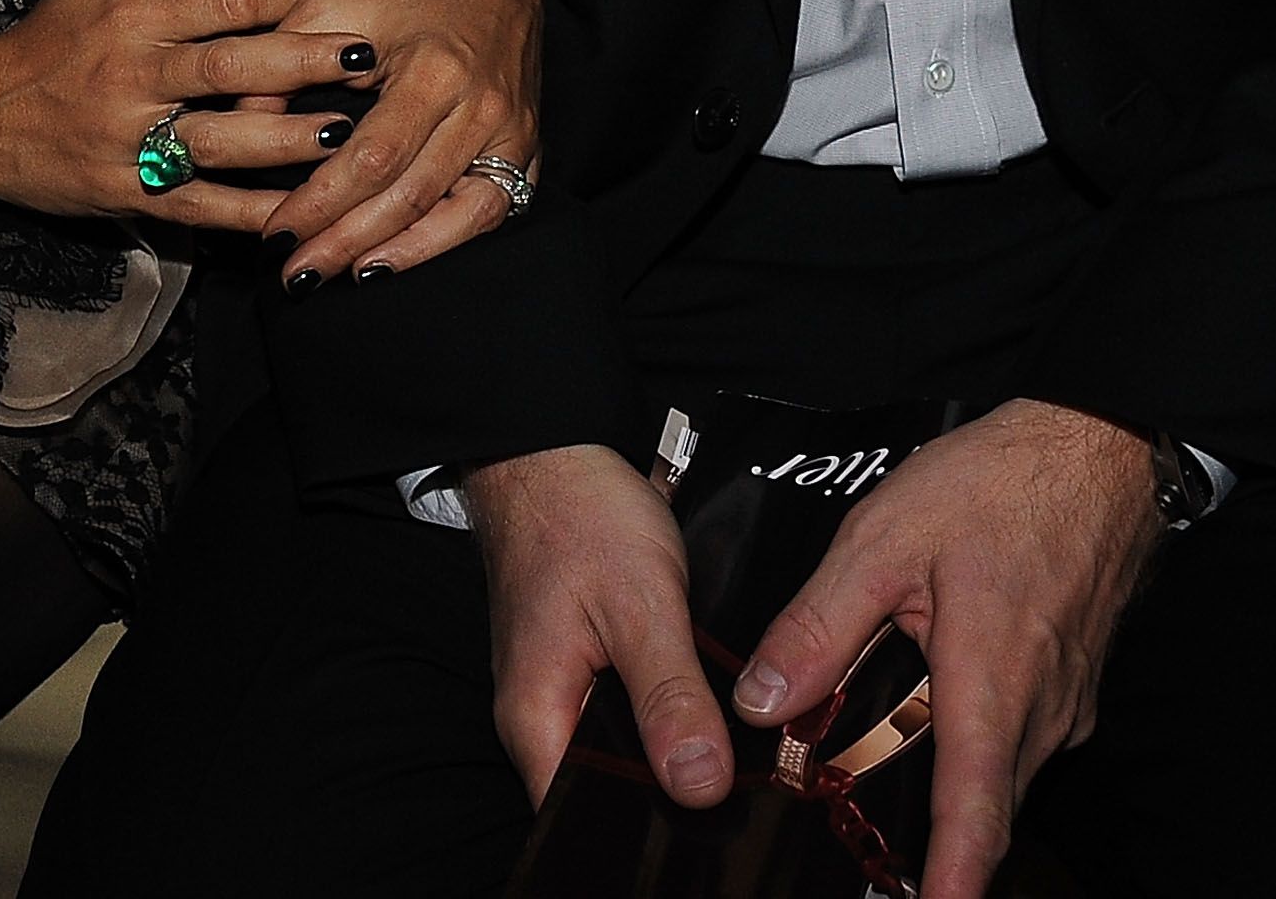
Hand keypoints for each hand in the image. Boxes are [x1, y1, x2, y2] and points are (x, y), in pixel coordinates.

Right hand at [0, 0, 379, 231]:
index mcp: (132, 15)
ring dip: (285, 140)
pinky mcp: (124, 192)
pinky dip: (245, 212)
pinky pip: (194, 206)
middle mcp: (132, 75)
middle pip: (228, 66)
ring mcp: (127, 139)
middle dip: (301, 62)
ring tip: (348, 136)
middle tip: (364, 57)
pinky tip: (297, 211)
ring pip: (218, 140)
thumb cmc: (45, 40)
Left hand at [254, 0, 538, 284]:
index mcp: (434, 70)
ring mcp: (511, 132)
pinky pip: (491, 213)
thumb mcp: (331, 7)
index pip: (373, 158)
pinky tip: (396, 260)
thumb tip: (235, 130)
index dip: (322, 202)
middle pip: (409, 195)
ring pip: (455, 215)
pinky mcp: (525, 148)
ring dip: (396, 256)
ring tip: (341, 276)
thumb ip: (281, 66)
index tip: (277, 233)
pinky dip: (443, 244)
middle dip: (346, 242)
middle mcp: (481, 107)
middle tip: (296, 275)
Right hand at [471, 443, 735, 811]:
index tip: (715, 813)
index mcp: (537, 720)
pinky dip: (665, 706)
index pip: (588, 817)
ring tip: (730, 733)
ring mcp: (560, 690)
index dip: (653, 826)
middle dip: (672, 785)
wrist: (553, 448)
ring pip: (624, 748)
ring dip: (673, 742)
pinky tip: (703, 696)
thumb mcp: (641, 602)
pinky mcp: (582, 665)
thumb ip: (670, 697)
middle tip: (738, 766)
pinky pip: (626, 711)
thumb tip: (701, 786)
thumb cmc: (580, 513)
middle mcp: (540, 717)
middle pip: (609, 789)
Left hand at [730, 399, 1161, 898]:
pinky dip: (977, 740)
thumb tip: (760, 701)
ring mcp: (1066, 701)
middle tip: (873, 853)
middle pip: (984, 803)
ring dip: (954, 782)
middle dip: (935, 840)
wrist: (1094, 447)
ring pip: (1003, 771)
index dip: (951, 880)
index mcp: (992, 679)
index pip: (974, 812)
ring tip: (886, 769)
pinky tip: (935, 703)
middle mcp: (1043, 709)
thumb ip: (820, 623)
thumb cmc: (995, 482)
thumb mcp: (884, 536)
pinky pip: (1022, 736)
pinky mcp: (1073, 684)